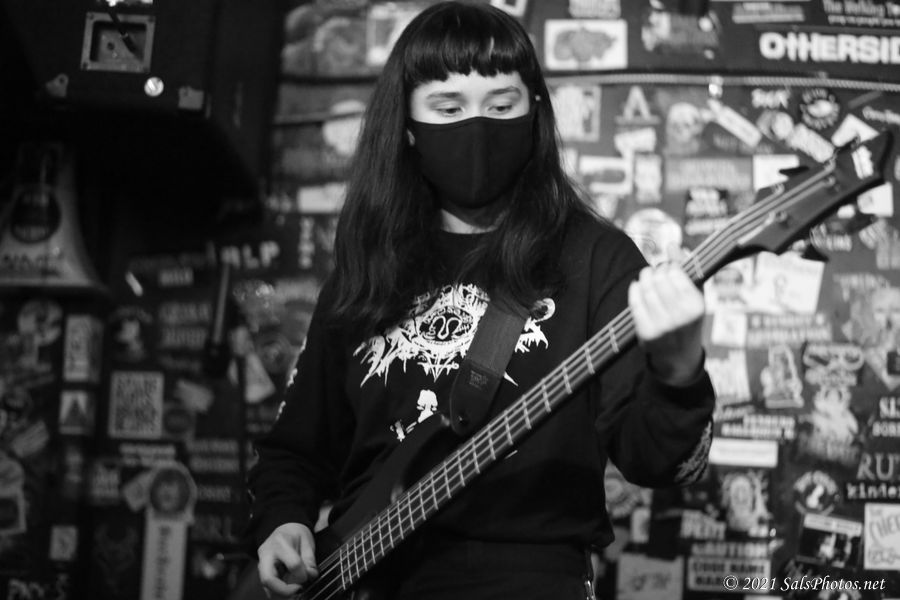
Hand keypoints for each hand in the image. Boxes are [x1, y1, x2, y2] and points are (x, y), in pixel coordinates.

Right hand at [257, 522, 318, 597]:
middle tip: (299, 590)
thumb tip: (310, 575)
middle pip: (268, 579)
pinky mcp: (263, 573)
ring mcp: (262, 565)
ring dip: (282, 593)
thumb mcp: (307, 540)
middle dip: (284, 590)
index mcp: (280, 543)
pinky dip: (280, 592)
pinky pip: (269, 587)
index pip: (293, 564)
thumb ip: (310, 559)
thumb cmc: (295, 533)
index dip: (303, 573)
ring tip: (296, 589)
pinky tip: (290, 588)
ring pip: (266, 587)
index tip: (309, 575)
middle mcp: (266, 555)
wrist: (284, 528)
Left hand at [627, 250, 704, 386]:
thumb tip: (672, 244)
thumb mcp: (696, 294)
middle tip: (653, 271)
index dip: (668, 266)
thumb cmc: (689, 318)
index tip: (667, 267)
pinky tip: (637, 287)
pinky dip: (634, 291)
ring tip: (645, 277)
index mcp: (697, 306)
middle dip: (654, 271)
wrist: (680, 356)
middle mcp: (681, 317)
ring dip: (643, 278)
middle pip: (658, 279)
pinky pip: (635, 304)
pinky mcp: (646, 334)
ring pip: (645, 290)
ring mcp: (663, 327)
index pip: (675, 273)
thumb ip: (687, 268)